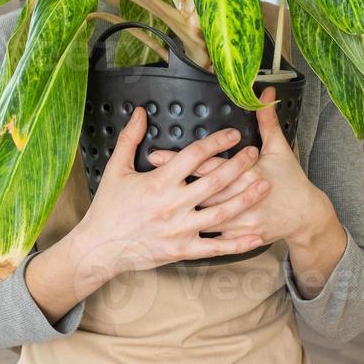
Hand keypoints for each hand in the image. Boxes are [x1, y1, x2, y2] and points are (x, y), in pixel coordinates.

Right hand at [81, 109, 270, 272]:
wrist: (99, 248)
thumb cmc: (107, 208)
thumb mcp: (116, 169)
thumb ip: (130, 139)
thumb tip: (141, 113)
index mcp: (158, 182)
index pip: (194, 156)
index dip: (216, 143)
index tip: (233, 135)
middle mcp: (173, 205)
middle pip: (214, 182)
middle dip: (238, 166)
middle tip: (254, 154)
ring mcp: (180, 230)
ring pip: (221, 213)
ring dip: (245, 198)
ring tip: (264, 185)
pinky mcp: (182, 250)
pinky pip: (215, 247)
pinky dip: (237, 243)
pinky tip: (255, 235)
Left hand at [146, 88, 332, 250]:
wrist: (305, 216)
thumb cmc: (291, 180)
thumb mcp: (279, 148)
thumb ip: (267, 121)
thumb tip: (264, 94)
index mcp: (247, 173)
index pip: (207, 163)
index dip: (180, 158)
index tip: (155, 154)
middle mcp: (239, 197)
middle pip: (199, 189)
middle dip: (171, 182)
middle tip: (145, 176)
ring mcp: (239, 221)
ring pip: (202, 215)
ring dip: (177, 210)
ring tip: (153, 203)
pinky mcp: (239, 236)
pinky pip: (213, 237)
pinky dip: (195, 233)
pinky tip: (173, 232)